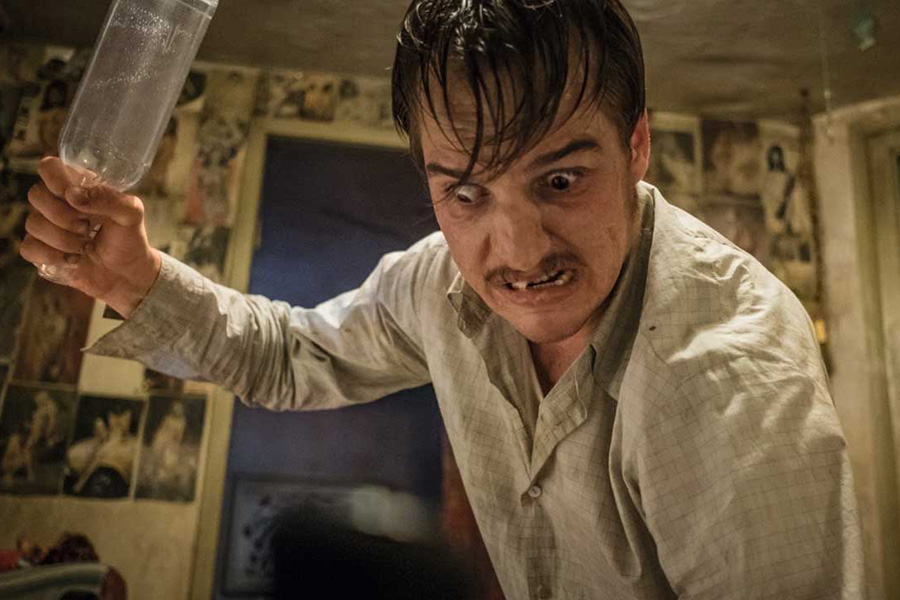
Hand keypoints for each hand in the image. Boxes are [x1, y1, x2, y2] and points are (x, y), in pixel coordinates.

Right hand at [20, 156, 161, 317]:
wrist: (127, 273)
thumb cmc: (129, 237)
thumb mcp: (131, 214)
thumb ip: (109, 198)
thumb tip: (72, 195)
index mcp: (76, 185)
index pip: (49, 167)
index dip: (57, 180)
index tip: (74, 198)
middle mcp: (56, 201)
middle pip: (36, 195)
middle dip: (65, 216)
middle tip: (88, 227)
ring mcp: (45, 225)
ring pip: (33, 224)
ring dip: (65, 240)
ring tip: (86, 246)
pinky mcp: (40, 250)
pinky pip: (29, 248)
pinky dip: (53, 256)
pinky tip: (74, 260)